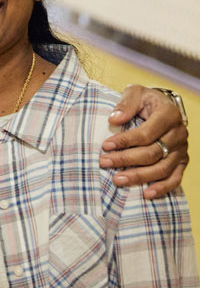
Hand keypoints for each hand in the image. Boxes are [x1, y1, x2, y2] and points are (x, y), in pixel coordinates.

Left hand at [100, 84, 188, 198]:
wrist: (163, 106)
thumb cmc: (145, 100)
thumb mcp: (135, 92)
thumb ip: (126, 103)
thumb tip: (114, 119)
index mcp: (169, 114)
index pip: (146, 133)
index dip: (125, 141)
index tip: (105, 146)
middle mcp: (179, 133)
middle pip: (152, 153)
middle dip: (126, 159)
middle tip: (104, 162)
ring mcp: (182, 150)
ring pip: (162, 168)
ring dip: (139, 176)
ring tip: (117, 180)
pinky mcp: (182, 162)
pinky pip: (175, 178)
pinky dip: (162, 188)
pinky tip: (147, 194)